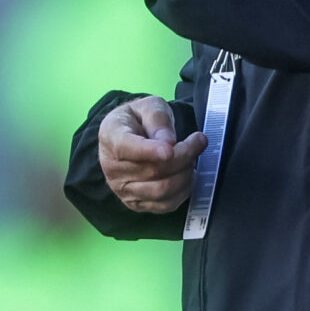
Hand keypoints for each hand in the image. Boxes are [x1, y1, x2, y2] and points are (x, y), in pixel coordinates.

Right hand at [99, 95, 206, 213]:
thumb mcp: (148, 105)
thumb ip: (157, 118)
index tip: (170, 149)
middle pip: (153, 170)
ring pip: (161, 190)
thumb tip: (168, 141)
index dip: (150, 151)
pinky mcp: (136, 204)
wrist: (129, 136)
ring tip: (192, 158)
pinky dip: (183, 190)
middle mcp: (111, 168)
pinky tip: (186, 174)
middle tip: (198, 141)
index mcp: (110, 137)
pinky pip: (165, 205)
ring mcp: (122, 190)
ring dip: (185, 174)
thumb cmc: (138, 119)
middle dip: (183, 156)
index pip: (127, 148)